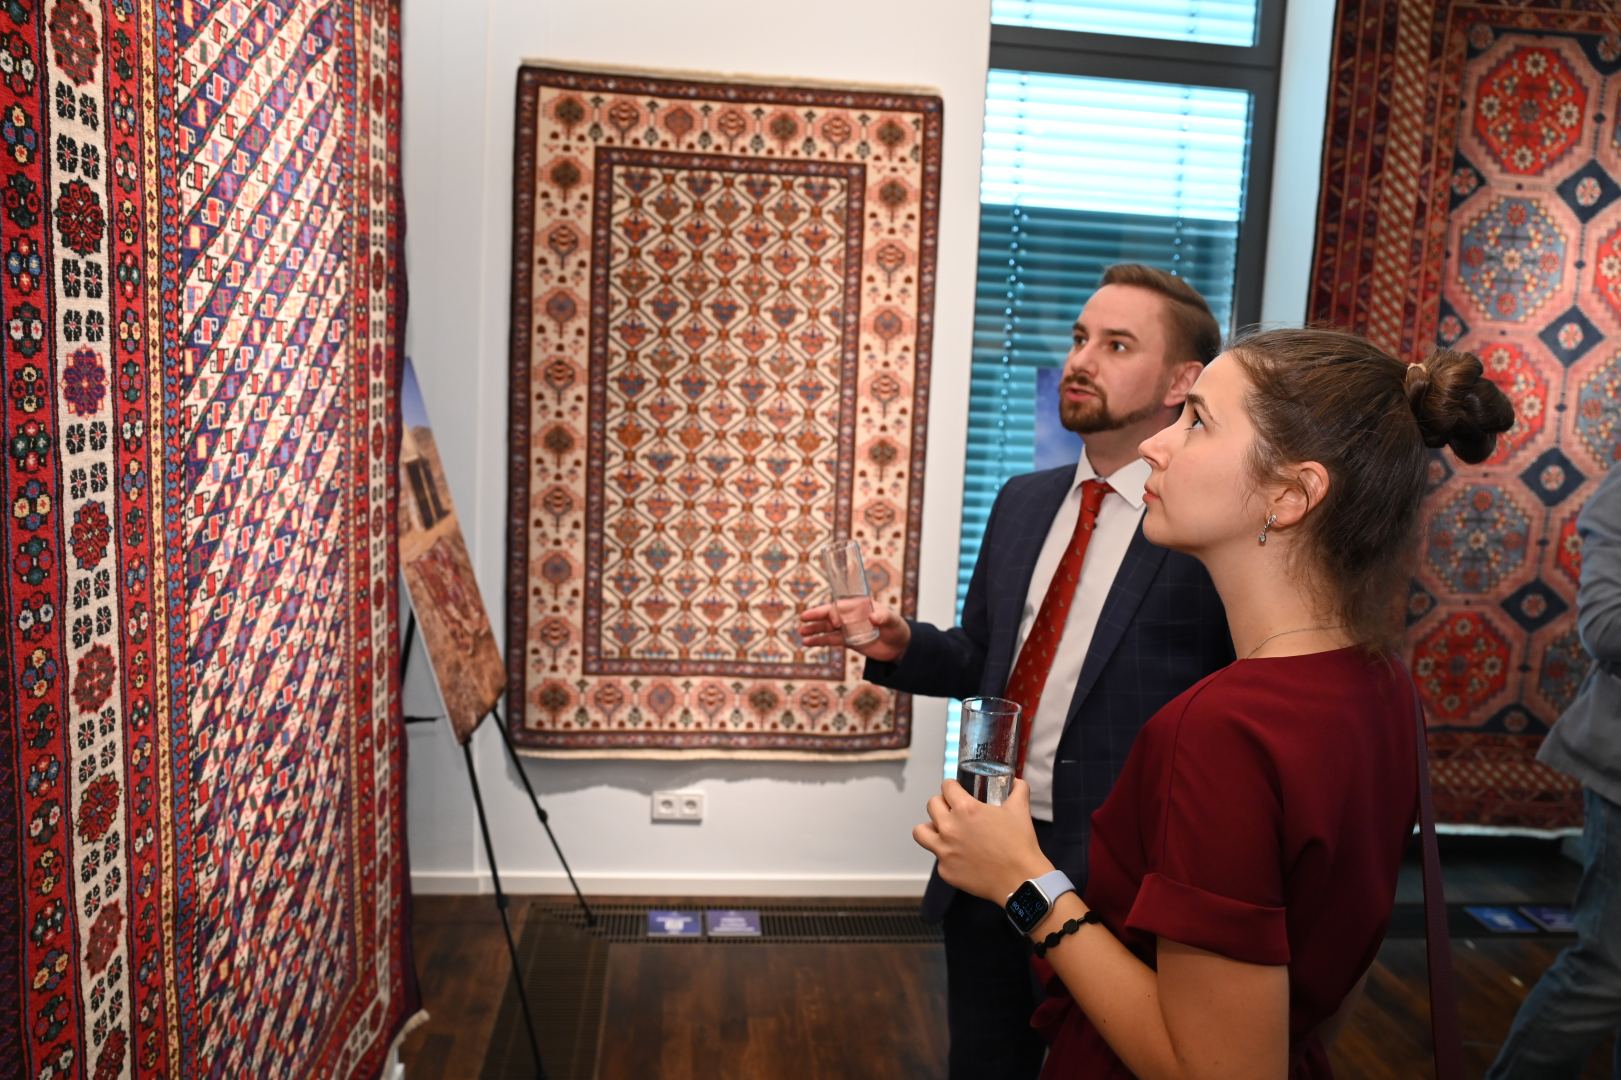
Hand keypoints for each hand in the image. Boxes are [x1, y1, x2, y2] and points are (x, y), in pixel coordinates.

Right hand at [796, 600, 910, 661]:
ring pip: (827, 627)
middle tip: (803, 617)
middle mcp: (850, 615)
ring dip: (814, 629)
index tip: (834, 623)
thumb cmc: (897, 628)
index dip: (835, 612)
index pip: (842, 605)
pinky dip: (818, 641)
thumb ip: (883, 618)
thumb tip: (873, 618)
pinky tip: (807, 642)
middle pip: (830, 614)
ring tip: (801, 632)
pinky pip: (830, 640)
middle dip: (816, 616)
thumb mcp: (892, 621)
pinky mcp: (847, 641)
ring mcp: (848, 628)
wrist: (899, 646)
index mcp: (859, 605)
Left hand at [913, 779, 1051, 903]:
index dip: (952, 786)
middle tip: (953, 810)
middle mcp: (949, 828)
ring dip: (931, 828)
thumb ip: (1018, 790)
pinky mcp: (945, 871)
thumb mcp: (1020, 810)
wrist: (1020, 880)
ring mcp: (944, 851)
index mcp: (965, 809)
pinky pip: (938, 858)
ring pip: (921, 832)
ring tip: (944, 831)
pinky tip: (962, 857)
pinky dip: (947, 856)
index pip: (946, 787)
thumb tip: (1017, 782)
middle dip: (942, 804)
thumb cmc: (1019, 844)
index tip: (957, 790)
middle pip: (931, 805)